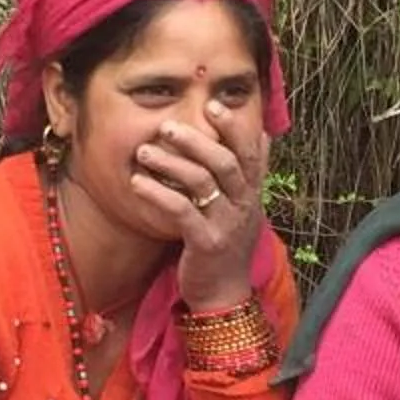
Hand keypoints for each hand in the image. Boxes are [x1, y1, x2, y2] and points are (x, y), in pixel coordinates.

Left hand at [123, 102, 271, 312]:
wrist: (225, 295)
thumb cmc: (228, 244)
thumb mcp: (245, 206)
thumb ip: (251, 171)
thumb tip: (263, 132)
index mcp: (251, 193)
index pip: (249, 152)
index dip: (234, 127)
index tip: (213, 105)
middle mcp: (243, 205)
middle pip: (226, 163)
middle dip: (197, 140)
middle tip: (168, 126)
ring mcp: (225, 225)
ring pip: (202, 184)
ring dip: (171, 163)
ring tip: (144, 151)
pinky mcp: (205, 244)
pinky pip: (181, 212)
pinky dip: (158, 194)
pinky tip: (137, 183)